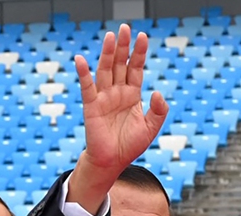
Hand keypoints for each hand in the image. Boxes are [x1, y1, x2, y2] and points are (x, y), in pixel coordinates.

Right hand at [68, 24, 168, 211]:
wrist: (111, 162)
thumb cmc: (130, 146)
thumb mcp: (152, 128)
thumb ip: (159, 110)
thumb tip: (157, 92)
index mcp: (133, 95)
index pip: (136, 68)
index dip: (139, 53)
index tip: (143, 36)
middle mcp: (117, 92)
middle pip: (120, 63)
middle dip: (123, 46)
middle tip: (124, 28)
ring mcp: (104, 98)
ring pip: (105, 70)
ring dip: (107, 53)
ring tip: (110, 36)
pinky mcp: (91, 106)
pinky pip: (87, 87)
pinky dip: (84, 73)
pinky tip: (81, 59)